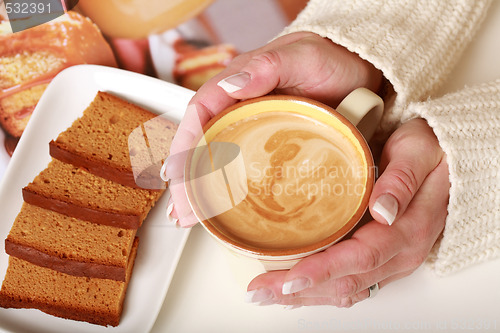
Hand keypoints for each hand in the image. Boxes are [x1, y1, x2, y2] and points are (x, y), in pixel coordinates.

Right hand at [165, 31, 382, 226]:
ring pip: (216, 157)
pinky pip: (240, 166)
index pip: (200, 111)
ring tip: (191, 217)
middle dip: (187, 176)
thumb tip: (232, 84)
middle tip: (183, 209)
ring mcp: (252, 127)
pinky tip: (219, 208)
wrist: (357, 73)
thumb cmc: (332, 60)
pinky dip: (226, 188)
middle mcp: (238, 106)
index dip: (186, 141)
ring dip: (200, 188)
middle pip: (201, 140)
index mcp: (238, 82)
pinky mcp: (266, 145)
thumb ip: (269, 66)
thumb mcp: (303, 57)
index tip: (181, 171)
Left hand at [245, 119, 449, 306]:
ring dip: (305, 295)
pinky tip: (296, 288)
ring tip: (266, 294)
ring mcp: (392, 260)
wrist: (449, 161)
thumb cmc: (431, 151)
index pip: (359, 257)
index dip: (320, 271)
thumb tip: (384, 210)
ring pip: (346, 289)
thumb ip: (401, 179)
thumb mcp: (418, 151)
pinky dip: (321, 290)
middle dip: (298, 291)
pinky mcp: (384, 258)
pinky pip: (352, 283)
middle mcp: (400, 253)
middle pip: (345, 283)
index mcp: (407, 230)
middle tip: (259, 291)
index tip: (288, 280)